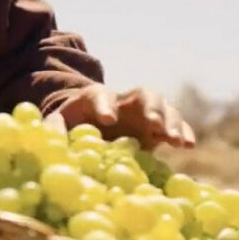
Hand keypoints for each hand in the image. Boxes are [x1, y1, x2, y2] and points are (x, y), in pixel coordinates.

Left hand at [46, 85, 195, 148]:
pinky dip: (184, 132)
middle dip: (150, 107)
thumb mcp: (60, 124)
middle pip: (142, 94)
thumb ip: (54, 127)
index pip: (101, 95)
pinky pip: (176, 125)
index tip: (109, 119)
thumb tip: (50, 134)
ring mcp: (144, 113)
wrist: (89, 129)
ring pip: (163, 106)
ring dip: (171, 121)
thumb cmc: (73, 126)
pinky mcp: (158, 129)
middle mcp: (124, 100)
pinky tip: (188, 145)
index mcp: (95, 97)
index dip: (105, 104)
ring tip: (176, 141)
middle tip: (153, 124)